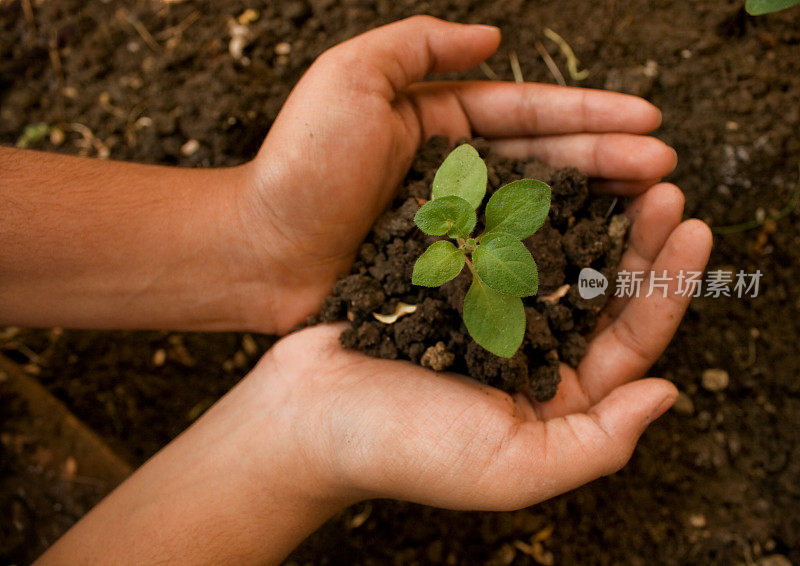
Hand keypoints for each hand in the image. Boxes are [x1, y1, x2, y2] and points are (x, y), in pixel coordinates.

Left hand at [238, 16, 678, 332]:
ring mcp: (454, 227)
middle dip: (608, 160)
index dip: (588, 113)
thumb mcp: (350, 77)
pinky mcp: (446, 274)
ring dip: (595, 208)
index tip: (648, 117)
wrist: (258, 252)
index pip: (527, 113)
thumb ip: (419, 45)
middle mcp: (455, 174)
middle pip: (544, 161)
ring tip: (653, 208)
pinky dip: (554, 260)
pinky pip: (508, 262)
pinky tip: (599, 261)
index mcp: (440, 123)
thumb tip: (495, 37)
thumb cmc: (298, 165)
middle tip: (668, 168)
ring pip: (537, 213)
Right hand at [258, 185, 710, 509]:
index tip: (694, 228)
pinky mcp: (447, 282)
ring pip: (554, 257)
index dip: (669, 287)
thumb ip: (598, 443)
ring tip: (618, 166)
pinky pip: (498, 239)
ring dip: (589, 213)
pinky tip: (546, 172)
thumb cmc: (403, 448)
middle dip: (638, 240)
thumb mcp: (512, 468)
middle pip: (599, 291)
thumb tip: (669, 393)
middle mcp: (529, 354)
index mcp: (553, 401)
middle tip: (666, 184)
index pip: (630, 342)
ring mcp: (488, 313)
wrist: (304, 414)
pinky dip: (525, 207)